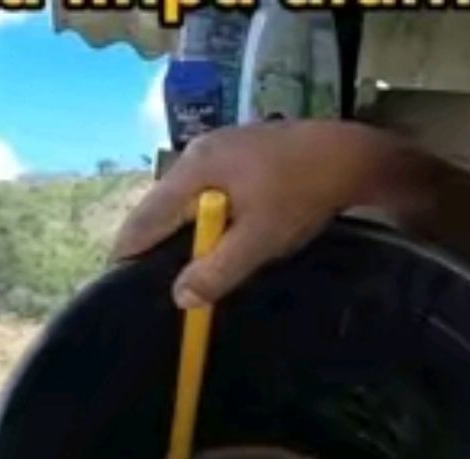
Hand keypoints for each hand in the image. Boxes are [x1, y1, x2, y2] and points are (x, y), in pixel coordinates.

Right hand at [112, 121, 409, 308]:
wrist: (351, 155)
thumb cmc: (301, 195)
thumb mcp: (258, 241)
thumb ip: (216, 271)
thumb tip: (179, 298)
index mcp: (194, 171)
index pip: (144, 219)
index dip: (128, 253)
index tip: (118, 283)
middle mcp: (199, 153)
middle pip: (161, 207)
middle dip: (153, 244)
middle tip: (148, 283)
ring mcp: (222, 148)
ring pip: (185, 199)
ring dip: (181, 232)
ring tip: (180, 268)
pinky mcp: (243, 153)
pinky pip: (208, 192)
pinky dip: (203, 218)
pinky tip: (214, 239)